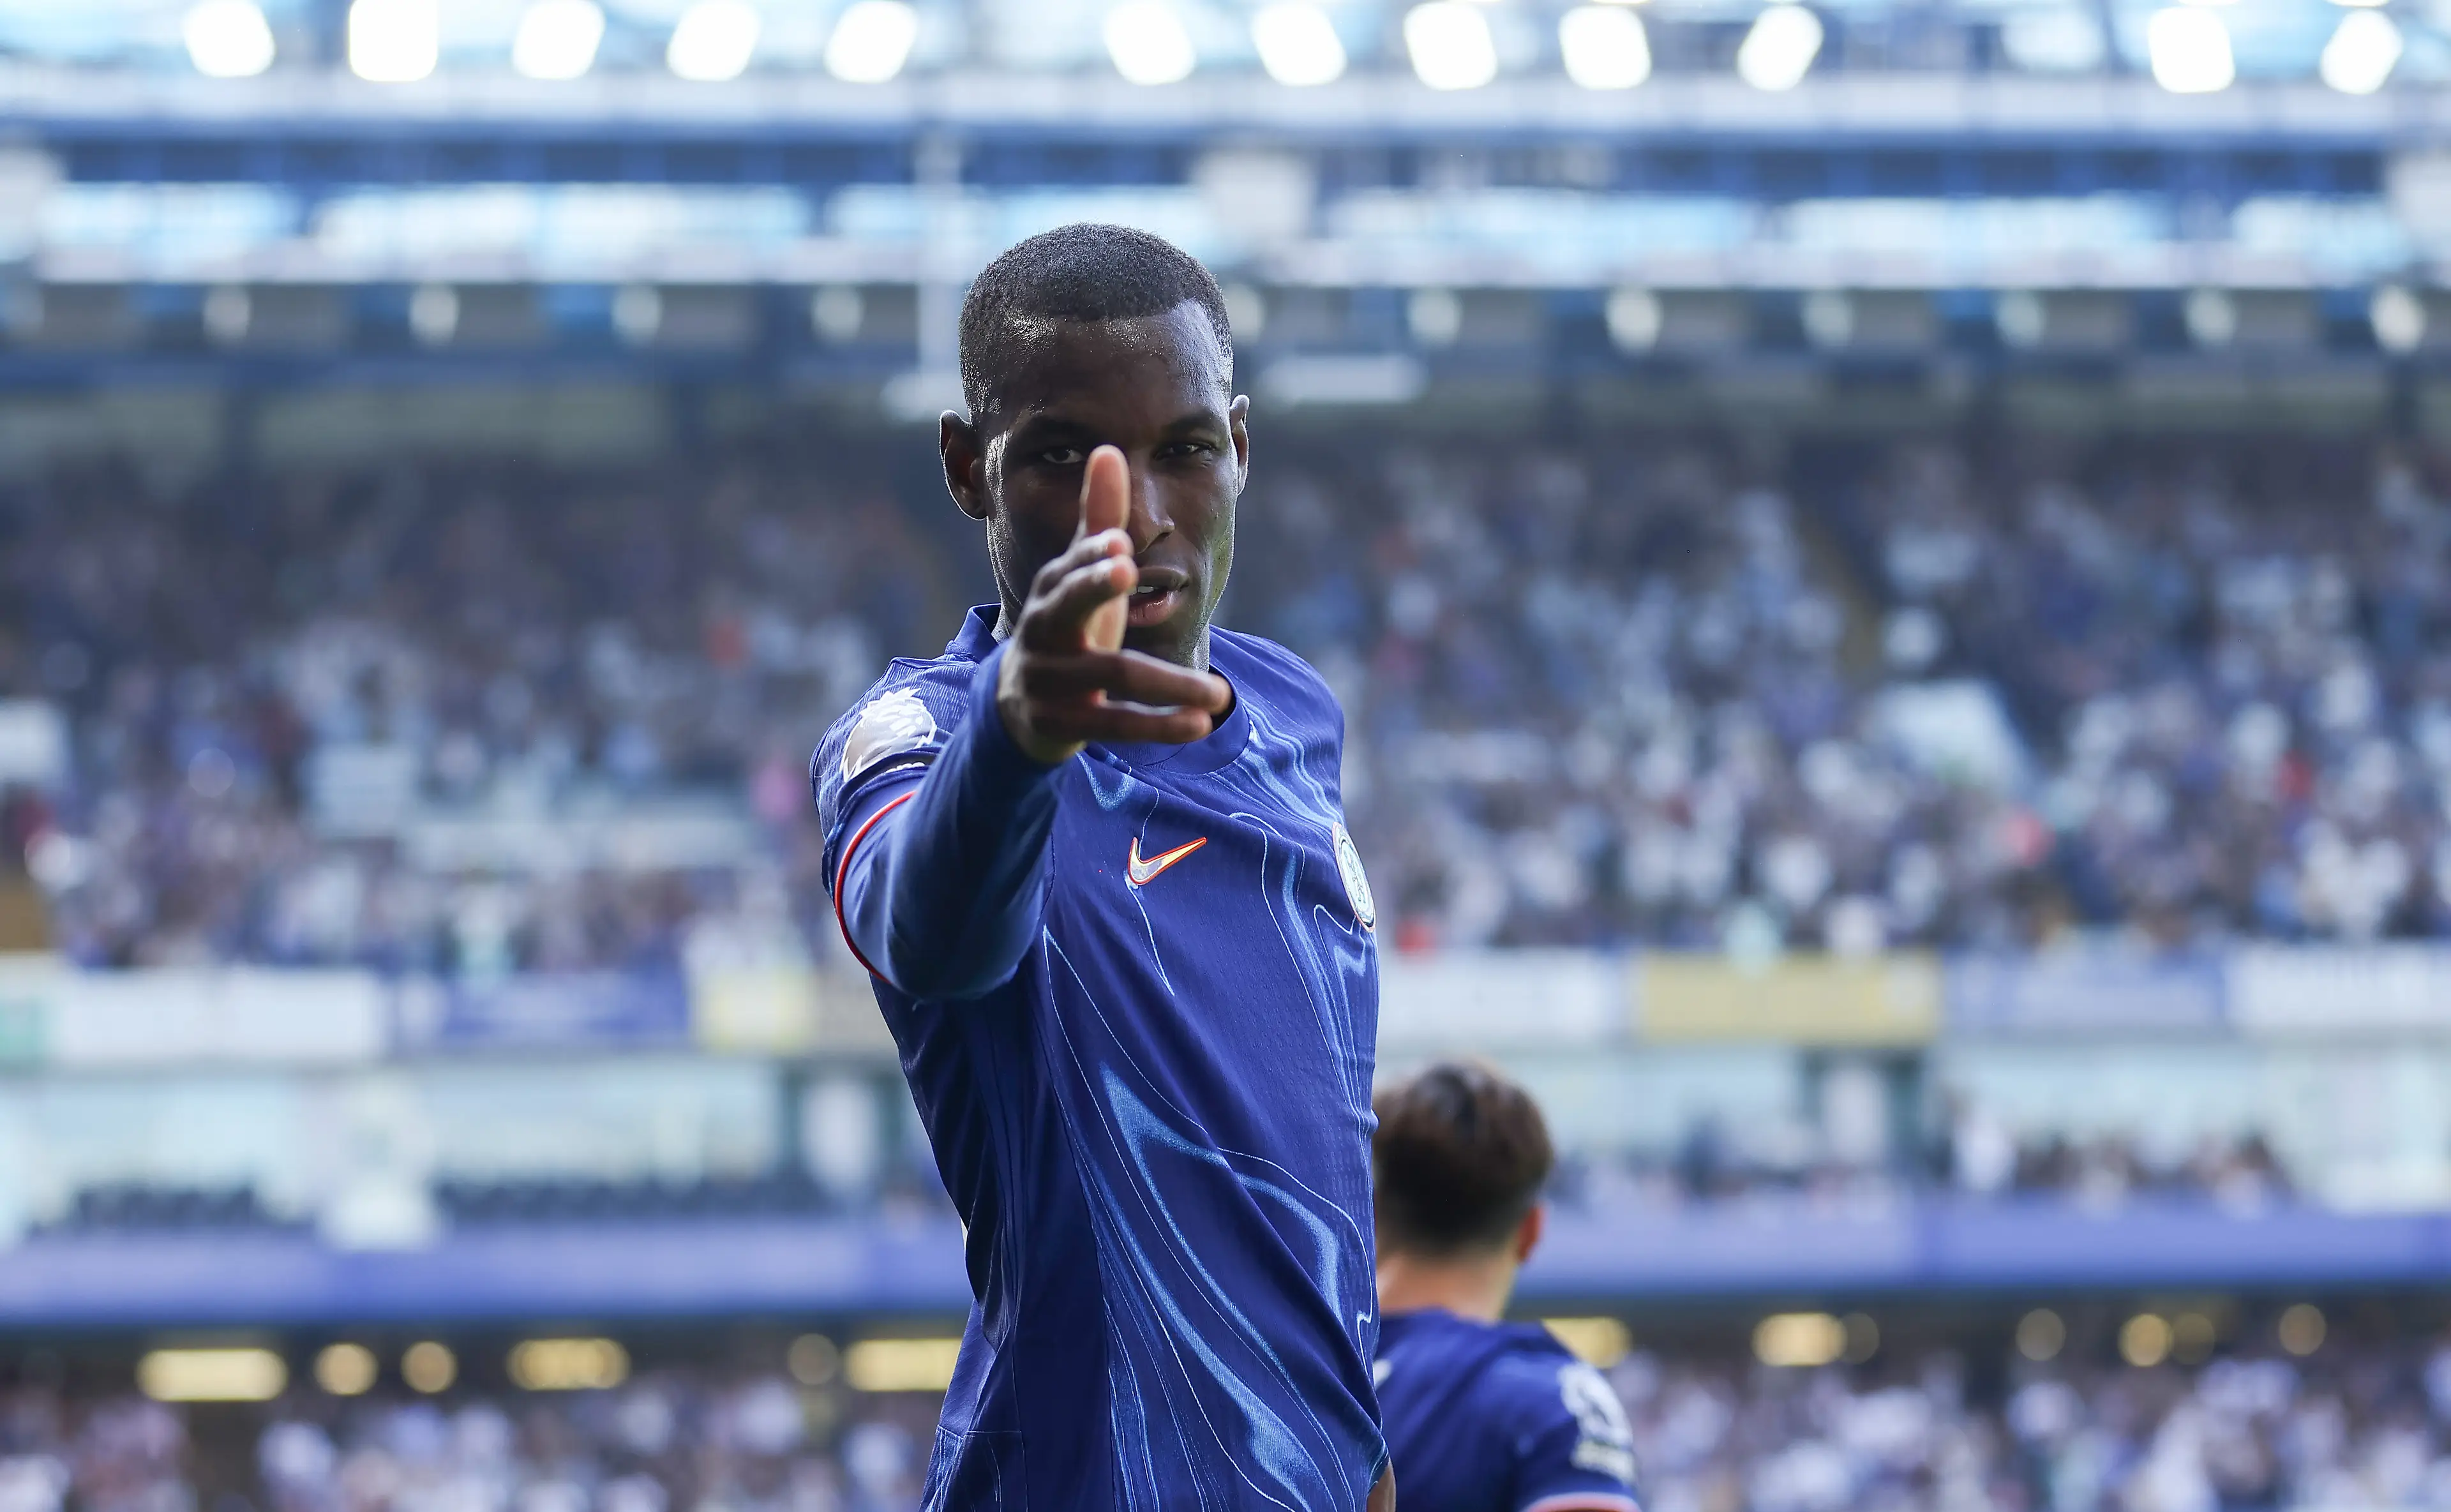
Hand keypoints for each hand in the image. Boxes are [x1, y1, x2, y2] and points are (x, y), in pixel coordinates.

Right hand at [997, 445, 1231, 765]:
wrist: (1020, 707)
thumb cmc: (1065, 627)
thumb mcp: (1080, 577)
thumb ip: (1097, 520)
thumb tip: (1107, 450)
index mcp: (1053, 590)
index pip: (1071, 566)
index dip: (1092, 556)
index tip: (1120, 543)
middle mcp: (1044, 629)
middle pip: (1068, 608)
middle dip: (1096, 588)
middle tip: (1130, 570)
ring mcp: (1049, 680)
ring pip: (1111, 676)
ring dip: (1169, 685)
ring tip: (1217, 695)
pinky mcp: (1061, 723)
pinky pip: (1114, 725)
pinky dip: (1159, 725)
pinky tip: (1199, 724)